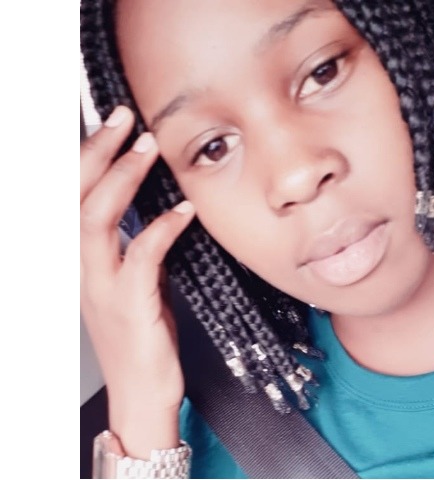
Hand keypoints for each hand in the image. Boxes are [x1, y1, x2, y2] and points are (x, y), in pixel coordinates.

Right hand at [80, 106, 195, 456]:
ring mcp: (101, 285)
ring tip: (147, 147)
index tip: (110, 124)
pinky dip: (162, 228)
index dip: (86, 156)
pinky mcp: (128, 304)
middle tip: (122, 118)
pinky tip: (184, 210)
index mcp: (83, 260)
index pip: (72, 196)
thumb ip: (137, 248)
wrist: (141, 393)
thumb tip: (157, 213)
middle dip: (97, 151)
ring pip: (95, 218)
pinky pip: (141, 255)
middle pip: (74, 196)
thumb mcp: (135, 283)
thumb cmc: (141, 338)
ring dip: (122, 178)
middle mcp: (82, 267)